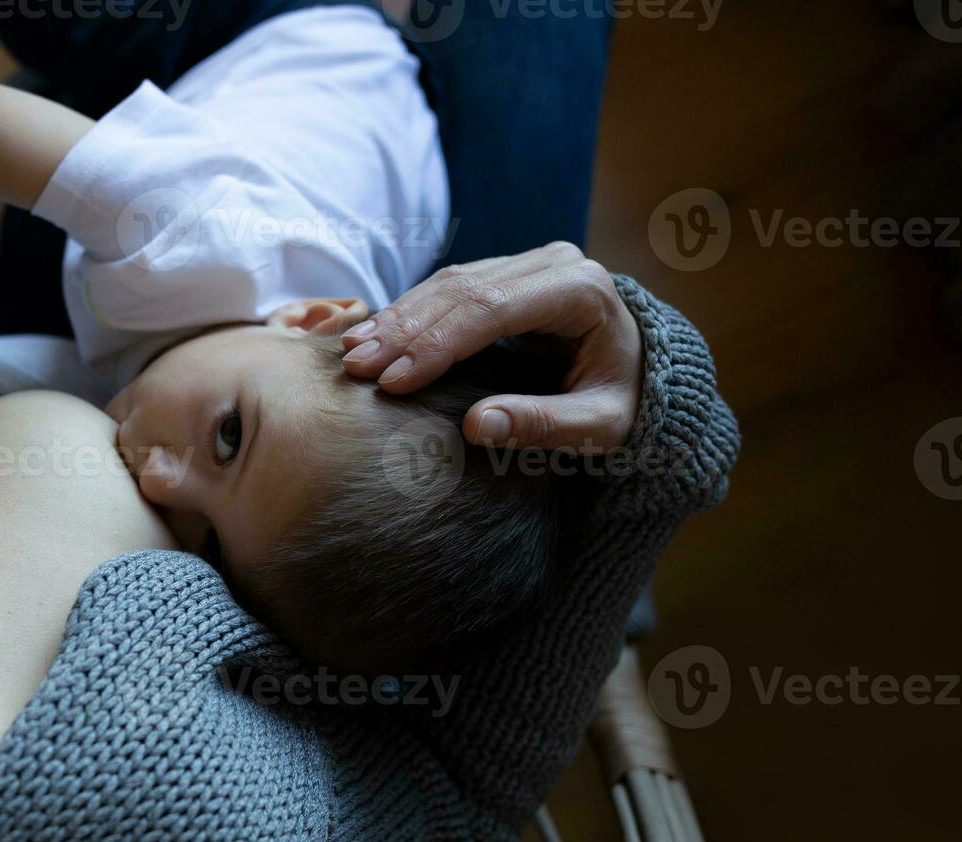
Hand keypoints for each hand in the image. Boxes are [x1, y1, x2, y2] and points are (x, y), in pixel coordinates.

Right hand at [340, 242, 642, 452]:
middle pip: (462, 290)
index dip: (437, 344)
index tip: (393, 382)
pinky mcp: (507, 272)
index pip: (493, 309)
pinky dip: (408, 313)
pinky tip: (374, 336)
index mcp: (582, 290)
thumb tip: (477, 426)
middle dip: (404, 331)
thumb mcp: (600, 427)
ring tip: (352, 352)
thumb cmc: (624, 402)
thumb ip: (543, 425)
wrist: (642, 372)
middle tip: (355, 367)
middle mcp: (553, 262)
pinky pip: (448, 287)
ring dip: (397, 319)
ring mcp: (528, 262)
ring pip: (448, 283)